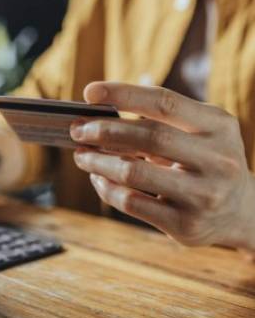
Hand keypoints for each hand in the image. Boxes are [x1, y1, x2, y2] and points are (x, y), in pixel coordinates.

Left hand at [70, 81, 254, 250]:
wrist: (242, 212)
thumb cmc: (208, 162)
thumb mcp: (201, 132)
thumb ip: (160, 120)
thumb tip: (98, 116)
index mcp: (219, 126)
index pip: (165, 102)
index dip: (123, 94)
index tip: (90, 93)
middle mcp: (217, 160)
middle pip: (147, 137)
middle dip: (103, 131)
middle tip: (78, 130)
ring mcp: (203, 195)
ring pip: (133, 172)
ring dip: (98, 161)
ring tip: (82, 155)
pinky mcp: (185, 225)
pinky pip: (131, 202)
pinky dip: (106, 188)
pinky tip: (98, 178)